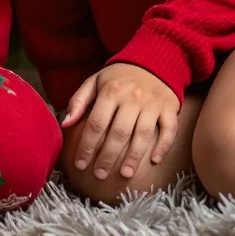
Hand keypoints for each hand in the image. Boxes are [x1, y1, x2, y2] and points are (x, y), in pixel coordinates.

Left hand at [62, 63, 179, 179]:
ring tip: (124, 174)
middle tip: (99, 175)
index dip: (87, 145)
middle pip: (119, 132)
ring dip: (133, 157)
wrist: (152, 60)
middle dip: (108, 157)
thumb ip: (78, 101)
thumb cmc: (119, 77)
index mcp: (111, 90)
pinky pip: (169, 129)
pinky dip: (163, 146)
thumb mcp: (95, 81)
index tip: (80, 164)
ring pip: (143, 134)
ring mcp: (153, 103)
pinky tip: (154, 161)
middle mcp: (133, 97)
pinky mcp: (169, 107)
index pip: (96, 123)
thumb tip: (65, 124)